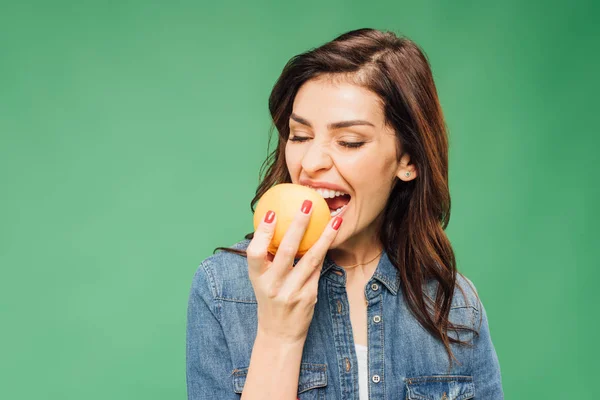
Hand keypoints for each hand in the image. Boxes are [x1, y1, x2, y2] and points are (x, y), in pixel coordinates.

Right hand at [246, 200, 341, 344]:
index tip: (271, 213)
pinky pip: (318, 268)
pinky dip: (325, 250)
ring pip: (311, 259)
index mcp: (258, 278)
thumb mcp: (261, 280)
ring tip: (334, 219)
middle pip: (287, 251)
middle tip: (307, 204)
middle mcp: (274, 285)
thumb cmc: (270, 298)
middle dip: (298, 225)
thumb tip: (273, 222)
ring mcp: (293, 291)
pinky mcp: (309, 296)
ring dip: (324, 236)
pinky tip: (333, 235)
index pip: (255, 253)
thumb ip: (266, 257)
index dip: (262, 233)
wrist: (280, 333)